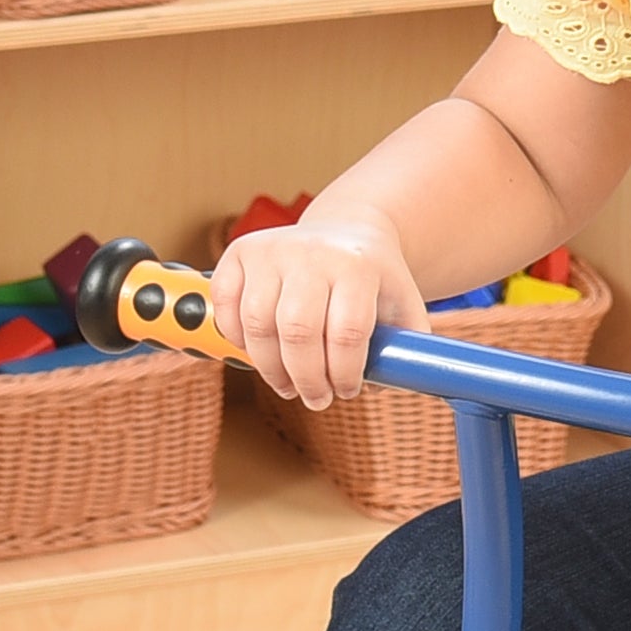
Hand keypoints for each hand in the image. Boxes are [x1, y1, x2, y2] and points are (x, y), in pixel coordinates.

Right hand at [212, 213, 428, 408]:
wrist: (349, 231)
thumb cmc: (375, 281)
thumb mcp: (405, 308)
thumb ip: (405, 350)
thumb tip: (380, 387)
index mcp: (359, 266)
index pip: (347, 331)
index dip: (345, 373)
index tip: (347, 391)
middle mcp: (313, 253)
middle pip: (298, 331)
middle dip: (307, 378)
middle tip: (316, 398)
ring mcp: (272, 249)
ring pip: (257, 323)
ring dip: (271, 368)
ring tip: (288, 385)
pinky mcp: (240, 251)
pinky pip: (225, 306)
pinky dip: (237, 338)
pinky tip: (260, 352)